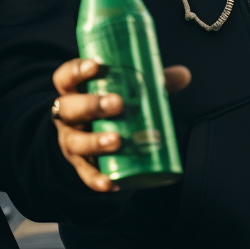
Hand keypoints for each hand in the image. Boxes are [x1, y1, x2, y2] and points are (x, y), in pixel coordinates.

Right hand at [52, 58, 191, 191]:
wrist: (88, 143)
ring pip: (74, 142)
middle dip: (91, 105)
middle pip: (68, 109)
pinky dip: (97, 179)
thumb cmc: (107, 109)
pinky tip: (112, 183)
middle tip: (117, 104)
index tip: (96, 66)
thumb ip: (149, 83)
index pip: (65, 77)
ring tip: (117, 141)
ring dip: (94, 141)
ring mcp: (70, 142)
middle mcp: (66, 117)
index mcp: (72, 92)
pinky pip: (85, 175)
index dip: (77, 70)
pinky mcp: (80, 166)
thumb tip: (184, 74)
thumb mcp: (122, 92)